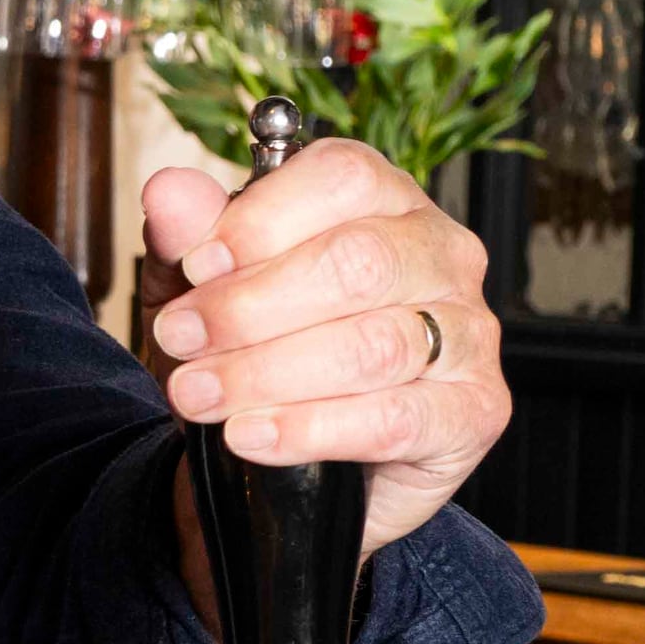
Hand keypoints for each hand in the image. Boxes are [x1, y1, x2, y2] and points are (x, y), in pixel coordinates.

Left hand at [142, 135, 507, 555]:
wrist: (290, 464)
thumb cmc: (257, 351)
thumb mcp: (204, 291)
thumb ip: (190, 240)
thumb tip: (169, 191)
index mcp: (384, 202)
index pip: (342, 178)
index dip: (260, 221)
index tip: (196, 265)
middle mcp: (441, 255)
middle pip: (358, 262)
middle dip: (250, 306)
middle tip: (181, 338)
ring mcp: (470, 332)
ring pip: (374, 344)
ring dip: (265, 373)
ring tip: (197, 394)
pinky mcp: (475, 411)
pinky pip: (394, 419)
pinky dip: (308, 429)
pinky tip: (250, 434)